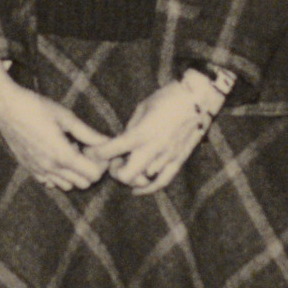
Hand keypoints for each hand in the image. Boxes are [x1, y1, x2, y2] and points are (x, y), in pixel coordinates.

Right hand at [0, 60, 107, 192]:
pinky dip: (59, 175)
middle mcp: (50, 168)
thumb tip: (108, 142)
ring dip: (74, 173)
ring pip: (67, 186)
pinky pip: (50, 183)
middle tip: (88, 150)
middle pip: (83, 184)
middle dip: (91, 170)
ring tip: (71, 151)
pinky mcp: (29, 169)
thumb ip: (89, 134)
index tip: (99, 150)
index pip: (93, 175)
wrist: (5, 108)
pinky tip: (57, 156)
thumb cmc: (36, 108)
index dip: (101, 164)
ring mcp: (39, 170)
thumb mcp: (66, 117)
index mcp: (62, 155)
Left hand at [87, 74, 221, 195]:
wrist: (198, 98)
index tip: (90, 152)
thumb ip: (130, 129)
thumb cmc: (168, 98)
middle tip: (114, 162)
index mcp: (140, 133)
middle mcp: (152, 149)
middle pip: (125, 176)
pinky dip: (148, 188)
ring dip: (130, 176)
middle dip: (115, 171)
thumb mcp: (142, 108)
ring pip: (142, 181)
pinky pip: (162, 182)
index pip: (110, 150)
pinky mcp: (178, 160)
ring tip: (128, 166)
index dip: (95, 154)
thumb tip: (121, 142)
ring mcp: (166, 157)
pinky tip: (138, 189)